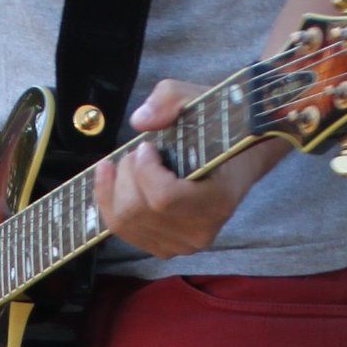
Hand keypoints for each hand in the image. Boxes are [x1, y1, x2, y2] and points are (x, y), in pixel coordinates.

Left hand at [92, 79, 284, 260]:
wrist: (237, 161)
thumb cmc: (217, 131)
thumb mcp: (197, 98)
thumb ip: (169, 98)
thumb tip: (140, 121)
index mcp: (218, 200)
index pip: (164, 197)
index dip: (144, 169)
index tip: (147, 146)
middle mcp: (201, 231)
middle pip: (137, 210)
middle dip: (126, 174)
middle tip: (138, 152)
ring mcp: (183, 244)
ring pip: (124, 221)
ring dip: (115, 187)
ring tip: (129, 164)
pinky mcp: (166, 247)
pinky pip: (123, 230)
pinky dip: (110, 203)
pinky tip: (114, 180)